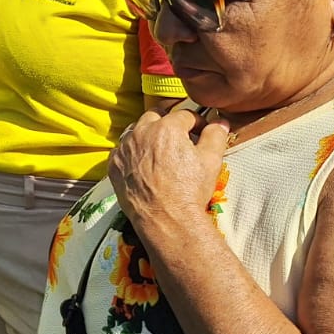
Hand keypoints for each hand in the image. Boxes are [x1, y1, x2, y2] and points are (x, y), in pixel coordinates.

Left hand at [107, 106, 229, 239]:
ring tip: (161, 149)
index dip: (196, 122)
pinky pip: (122, 150)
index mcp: (166, 128)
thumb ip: (215, 135)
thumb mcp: (211, 161)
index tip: (201, 131)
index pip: (184, 115)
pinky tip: (144, 164)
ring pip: (136, 131)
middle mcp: (141, 133)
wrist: (166, 218)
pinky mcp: (114, 164)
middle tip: (179, 136)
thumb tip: (220, 122)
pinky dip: (133, 152)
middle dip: (169, 122)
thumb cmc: (190, 190)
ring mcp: (124, 148)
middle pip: (155, 116)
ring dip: (148, 134)